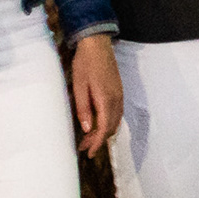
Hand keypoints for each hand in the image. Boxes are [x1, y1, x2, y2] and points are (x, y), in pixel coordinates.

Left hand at [68, 33, 121, 156]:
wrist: (97, 44)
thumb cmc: (85, 63)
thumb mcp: (79, 86)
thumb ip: (83, 108)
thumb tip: (87, 128)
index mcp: (106, 99)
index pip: (104, 128)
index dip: (97, 143)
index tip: (88, 152)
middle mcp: (116, 99)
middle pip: (111, 127)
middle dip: (98, 139)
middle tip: (84, 147)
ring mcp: (119, 95)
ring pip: (115, 121)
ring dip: (103, 131)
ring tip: (88, 137)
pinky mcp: (118, 91)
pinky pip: (116, 112)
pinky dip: (108, 122)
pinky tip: (98, 122)